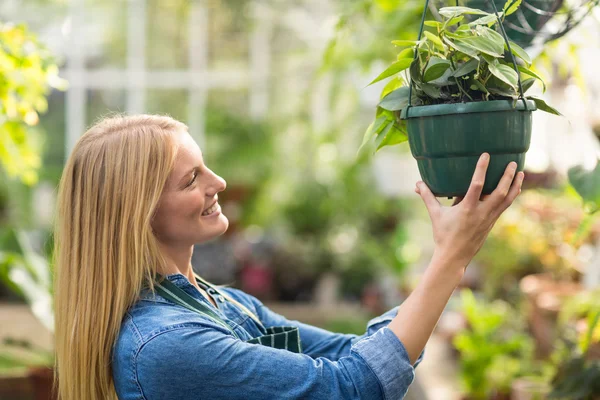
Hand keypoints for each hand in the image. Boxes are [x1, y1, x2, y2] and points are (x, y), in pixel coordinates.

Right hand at [415, 153, 523, 270]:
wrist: (454, 256)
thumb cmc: (443, 235)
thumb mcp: (435, 214)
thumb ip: (427, 196)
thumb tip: (417, 184)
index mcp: (467, 209)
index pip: (476, 185)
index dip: (482, 169)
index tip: (486, 155)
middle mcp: (481, 213)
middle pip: (500, 192)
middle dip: (507, 176)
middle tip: (513, 162)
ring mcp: (489, 218)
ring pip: (507, 200)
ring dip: (515, 185)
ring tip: (521, 172)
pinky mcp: (492, 222)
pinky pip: (505, 206)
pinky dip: (512, 195)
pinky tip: (515, 187)